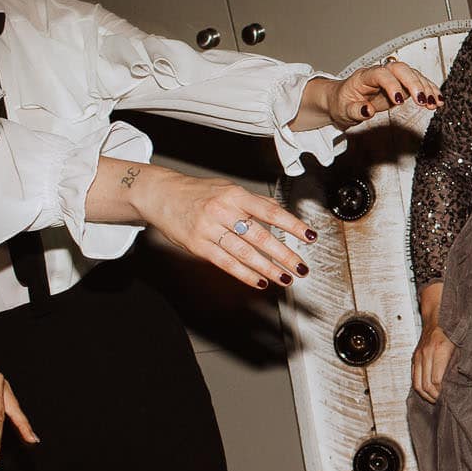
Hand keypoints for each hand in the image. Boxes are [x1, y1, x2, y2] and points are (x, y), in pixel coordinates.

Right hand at [131, 165, 315, 291]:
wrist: (161, 195)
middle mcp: (223, 211)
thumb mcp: (229, 189)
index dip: (292, 225)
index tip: (310, 236)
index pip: (270, 212)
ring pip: (244, 253)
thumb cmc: (199, 192)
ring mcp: (209, 229)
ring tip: (284, 278)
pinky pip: (225, 263)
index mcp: (235, 195)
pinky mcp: (197, 245)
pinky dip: (244, 274)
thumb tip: (281, 213)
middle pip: (259, 236)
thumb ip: (255, 202)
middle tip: (300, 267)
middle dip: (283, 254)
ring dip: (267, 268)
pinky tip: (259, 281)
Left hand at [324, 60, 441, 128]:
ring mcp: (393, 78)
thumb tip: (367, 111)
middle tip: (423, 100)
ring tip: (435, 103)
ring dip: (426, 87)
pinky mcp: (402, 86)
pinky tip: (437, 101)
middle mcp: (381, 73)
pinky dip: (429, 91)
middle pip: (401, 69)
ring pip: (413, 75)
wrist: (343, 100)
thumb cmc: (343, 103)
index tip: (399, 101)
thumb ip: (356, 110)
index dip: (392, 85)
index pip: (381, 74)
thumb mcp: (344, 111)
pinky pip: (418, 84)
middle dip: (414, 83)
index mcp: (365, 76)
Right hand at [412, 320, 453, 403]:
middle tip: (441, 402)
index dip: (441, 392)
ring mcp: (418, 355)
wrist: (438, 317)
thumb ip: (458, 364)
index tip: (448, 397)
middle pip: (425, 384)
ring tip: (434, 399)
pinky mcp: (414, 357)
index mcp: (439, 350)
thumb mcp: (461, 347)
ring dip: (425, 394)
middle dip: (433, 396)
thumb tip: (457, 384)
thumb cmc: (453, 331)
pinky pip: (413, 376)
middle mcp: (426, 353)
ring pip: (416, 383)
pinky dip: (419, 386)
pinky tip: (427, 390)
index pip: (436, 380)